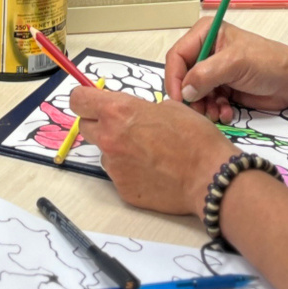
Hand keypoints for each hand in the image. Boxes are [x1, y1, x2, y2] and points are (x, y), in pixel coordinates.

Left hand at [70, 87, 236, 218]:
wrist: (209, 177)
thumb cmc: (195, 138)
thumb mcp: (169, 107)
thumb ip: (140, 109)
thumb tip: (133, 114)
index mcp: (118, 112)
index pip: (78, 100)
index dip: (84, 100)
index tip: (91, 102)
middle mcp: (109, 138)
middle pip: (86, 127)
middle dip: (100, 124)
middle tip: (125, 128)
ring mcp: (114, 166)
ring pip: (105, 153)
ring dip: (119, 150)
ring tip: (149, 154)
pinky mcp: (122, 189)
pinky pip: (119, 174)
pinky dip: (131, 171)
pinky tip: (154, 171)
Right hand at [164, 18, 287, 123]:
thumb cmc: (268, 63)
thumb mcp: (235, 64)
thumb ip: (206, 75)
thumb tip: (184, 92)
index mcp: (206, 33)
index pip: (177, 55)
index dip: (174, 78)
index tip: (179, 99)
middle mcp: (206, 50)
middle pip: (183, 76)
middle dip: (191, 95)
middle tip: (201, 111)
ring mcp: (214, 69)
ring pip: (194, 92)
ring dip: (203, 106)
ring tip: (218, 113)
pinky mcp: (222, 86)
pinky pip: (207, 101)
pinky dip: (214, 109)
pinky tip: (226, 113)